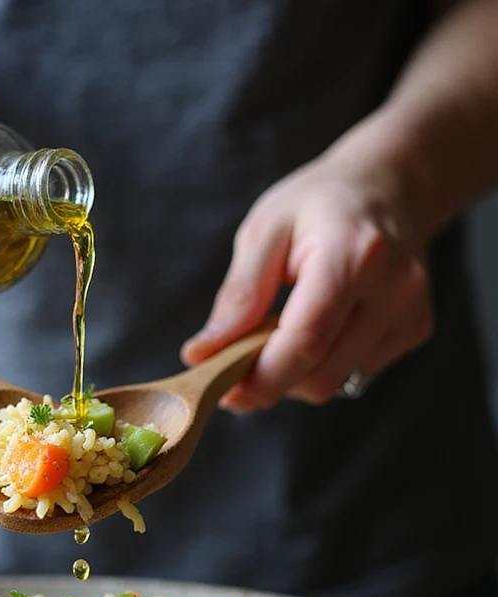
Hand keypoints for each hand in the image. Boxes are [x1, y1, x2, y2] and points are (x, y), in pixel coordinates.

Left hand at [180, 150, 433, 410]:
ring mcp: (409, 312)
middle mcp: (393, 288)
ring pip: (337, 381)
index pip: (306, 341)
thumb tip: (203, 353)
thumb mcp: (265, 231)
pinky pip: (357, 371)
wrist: (389, 183)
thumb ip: (239, 296)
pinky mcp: (415, 328)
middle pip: (321, 373)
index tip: (223, 391)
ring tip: (279, 333)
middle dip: (271, 381)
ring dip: (296, 375)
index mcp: (353, 255)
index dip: (261, 378)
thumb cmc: (319, 203)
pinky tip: (320, 327)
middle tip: (236, 364)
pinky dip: (326, 364)